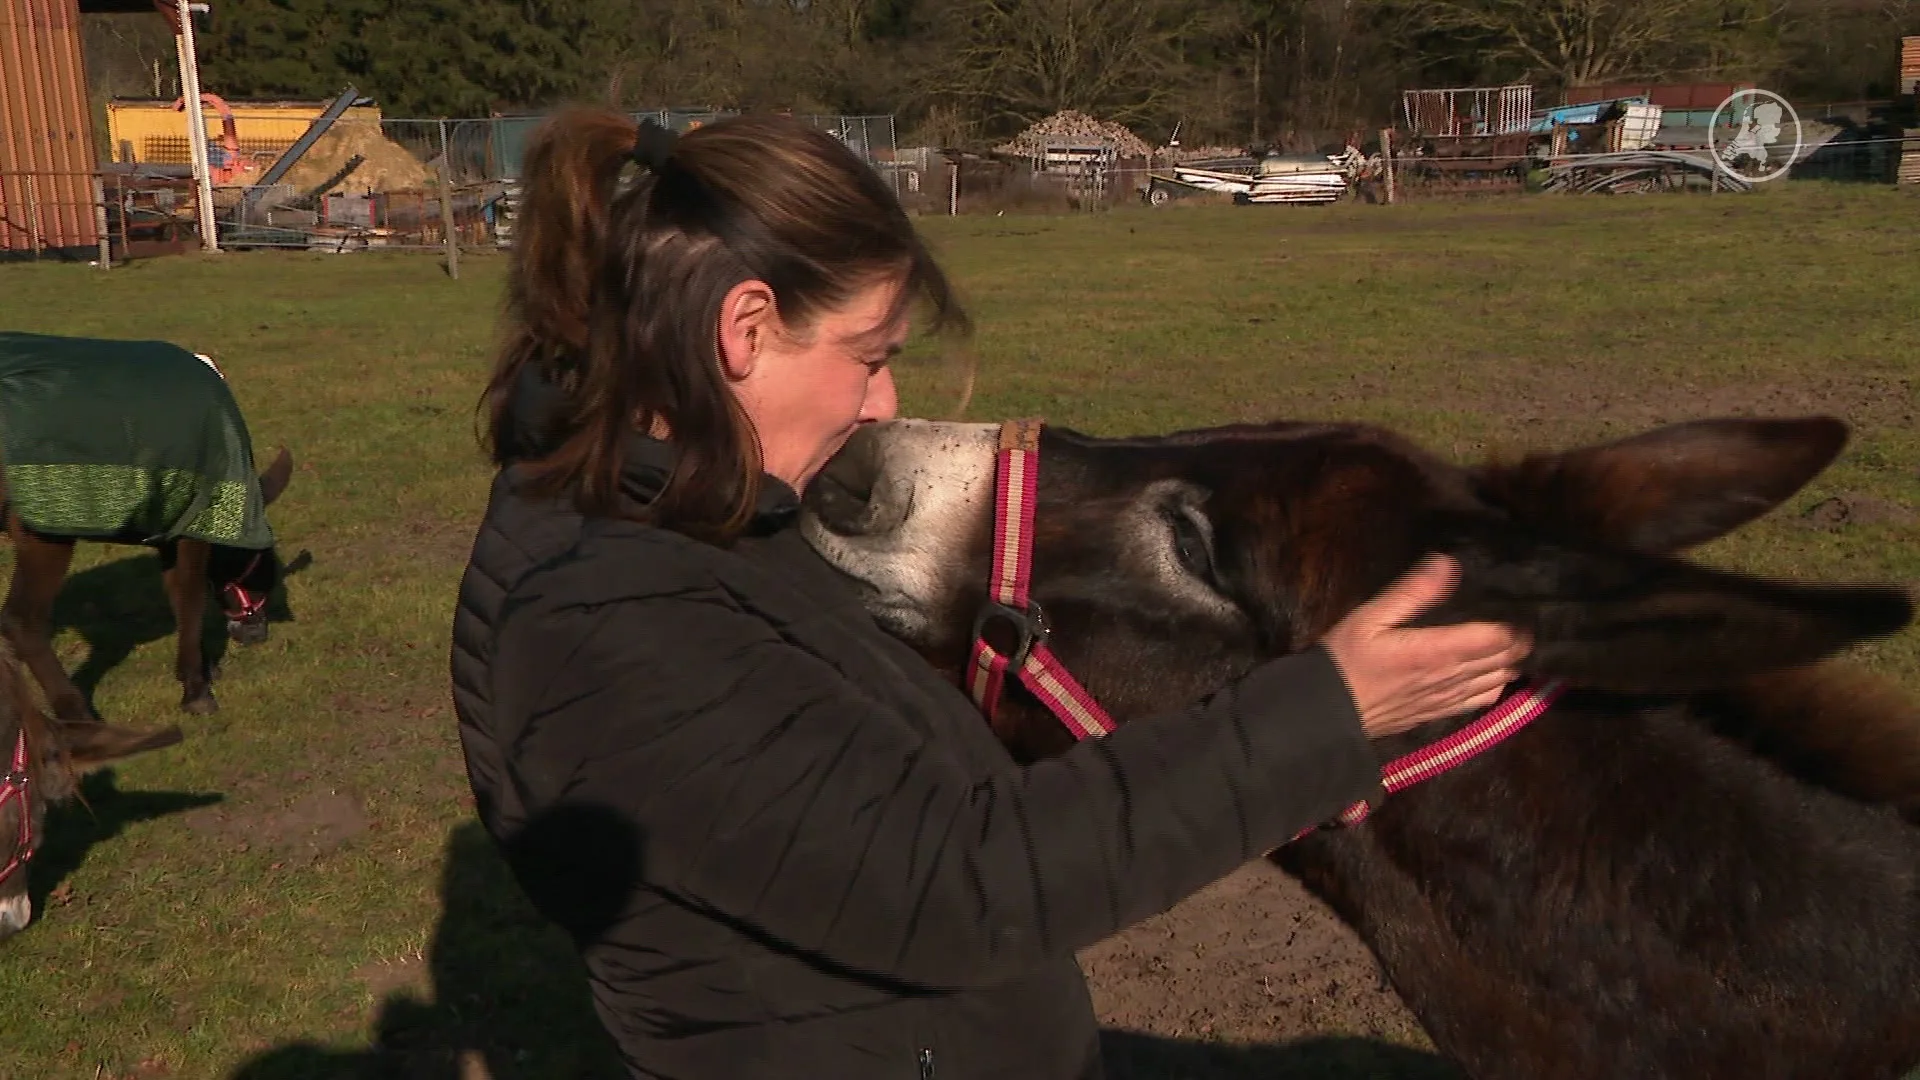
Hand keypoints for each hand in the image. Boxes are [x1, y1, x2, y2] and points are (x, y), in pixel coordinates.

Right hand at [1320, 554, 1531, 738]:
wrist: (1327, 712)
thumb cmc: (1345, 659)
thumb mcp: (1369, 617)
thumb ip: (1412, 592)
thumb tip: (1447, 563)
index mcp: (1438, 651)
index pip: (1498, 638)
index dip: (1517, 624)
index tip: (1519, 606)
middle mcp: (1452, 677)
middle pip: (1506, 660)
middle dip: (1520, 641)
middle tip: (1519, 620)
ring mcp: (1449, 699)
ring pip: (1499, 681)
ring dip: (1511, 663)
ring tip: (1511, 644)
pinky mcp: (1441, 713)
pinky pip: (1483, 701)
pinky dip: (1496, 685)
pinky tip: (1492, 674)